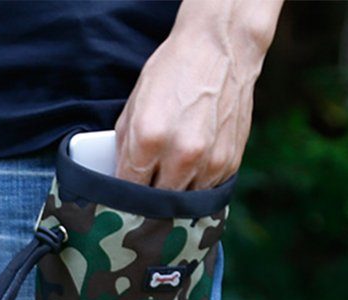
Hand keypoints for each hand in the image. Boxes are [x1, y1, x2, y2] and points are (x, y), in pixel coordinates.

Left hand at [115, 0, 282, 190]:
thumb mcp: (134, 106)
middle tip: (143, 196)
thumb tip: (118, 180)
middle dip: (146, 202)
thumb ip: (125, 148)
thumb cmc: (173, 73)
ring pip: (183, 204)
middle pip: (155, 204)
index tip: (121, 202)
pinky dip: (196, 187)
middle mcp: (181, 153)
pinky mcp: (229, 163)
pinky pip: (206, 192)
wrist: (222, 47)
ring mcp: (209, 161)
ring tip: (168, 180)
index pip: (128, 190)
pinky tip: (191, 168)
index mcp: (149, 137)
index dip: (122, 199)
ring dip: (173, 197)